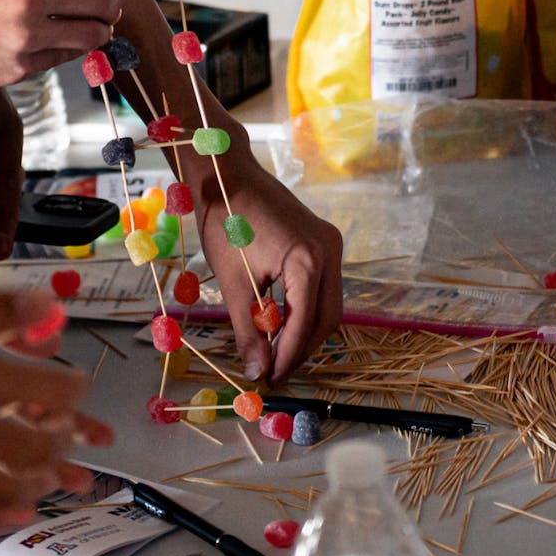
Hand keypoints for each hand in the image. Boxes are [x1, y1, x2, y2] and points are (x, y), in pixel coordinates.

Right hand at [0, 262, 110, 531]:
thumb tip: (48, 307)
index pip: (51, 390)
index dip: (74, 385)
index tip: (77, 379)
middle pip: (38, 446)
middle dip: (66, 438)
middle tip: (72, 429)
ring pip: (6, 487)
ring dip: (41, 481)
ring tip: (57, 475)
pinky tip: (9, 512)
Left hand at [192, 147, 343, 385]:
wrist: (227, 174)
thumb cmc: (225, 222)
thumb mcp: (232, 283)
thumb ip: (248, 330)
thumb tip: (257, 373)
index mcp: (308, 259)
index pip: (304, 323)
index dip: (288, 357)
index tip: (270, 380)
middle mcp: (329, 251)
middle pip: (326, 318)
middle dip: (301, 349)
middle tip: (274, 373)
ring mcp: (330, 244)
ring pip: (328, 305)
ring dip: (303, 332)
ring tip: (275, 354)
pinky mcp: (323, 241)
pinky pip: (322, 287)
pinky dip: (304, 310)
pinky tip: (280, 324)